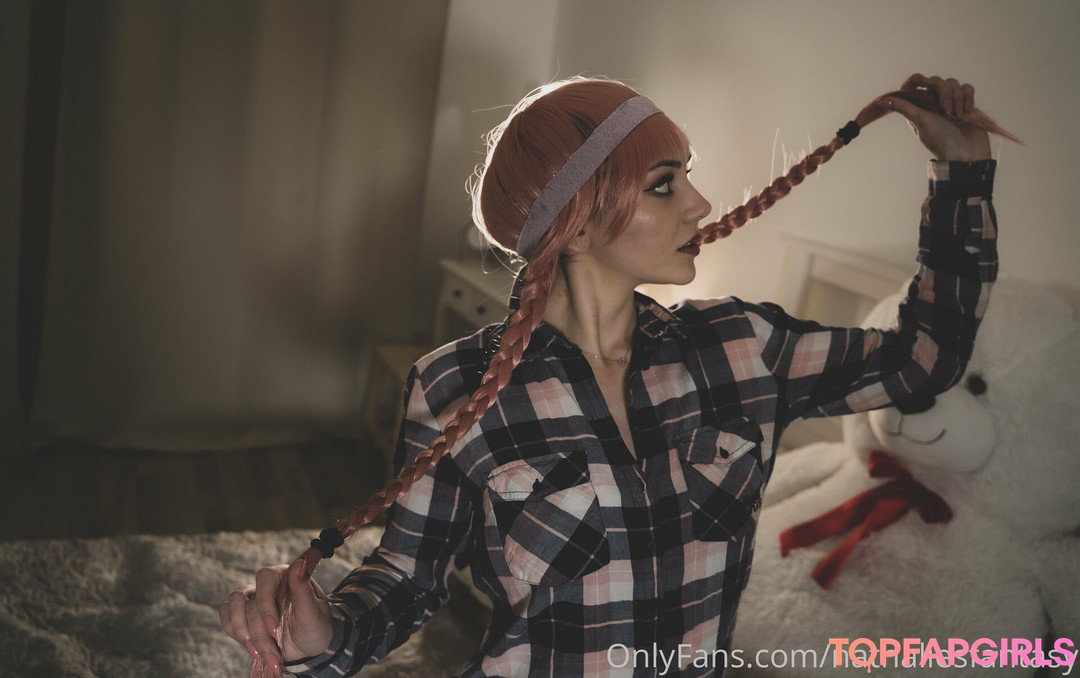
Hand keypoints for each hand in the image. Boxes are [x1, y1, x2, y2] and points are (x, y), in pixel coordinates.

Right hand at [218, 558, 333, 674]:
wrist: (309, 647)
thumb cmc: (315, 626)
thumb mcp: (313, 611)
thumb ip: (303, 588)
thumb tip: (300, 563)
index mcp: (285, 576)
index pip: (265, 578)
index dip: (265, 603)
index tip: (274, 627)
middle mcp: (267, 585)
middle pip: (248, 601)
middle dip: (259, 632)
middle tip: (273, 652)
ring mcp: (252, 599)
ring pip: (233, 607)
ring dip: (245, 635)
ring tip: (263, 653)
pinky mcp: (242, 614)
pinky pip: (226, 616)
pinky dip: (234, 633)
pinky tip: (252, 648)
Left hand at [876, 73, 991, 161]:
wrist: (966, 154)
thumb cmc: (940, 140)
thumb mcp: (920, 121)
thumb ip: (902, 107)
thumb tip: (878, 101)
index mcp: (917, 106)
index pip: (912, 83)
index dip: (919, 79)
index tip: (928, 84)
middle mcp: (931, 103)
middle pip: (937, 81)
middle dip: (945, 94)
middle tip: (947, 112)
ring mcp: (948, 102)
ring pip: (953, 84)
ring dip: (958, 98)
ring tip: (958, 115)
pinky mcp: (964, 103)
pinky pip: (966, 88)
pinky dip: (968, 97)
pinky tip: (967, 110)